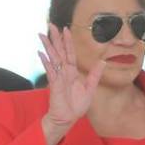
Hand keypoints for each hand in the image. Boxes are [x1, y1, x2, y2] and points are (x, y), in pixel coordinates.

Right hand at [38, 25, 104, 144]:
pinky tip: (41, 53)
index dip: (68, 41)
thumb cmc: (76, 106)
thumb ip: (95, 74)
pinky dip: (46, 62)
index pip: (70, 53)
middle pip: (59, 52)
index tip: (66, 29)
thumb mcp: (90, 89)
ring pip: (53, 58)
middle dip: (55, 38)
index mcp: (72, 72)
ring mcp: (58, 77)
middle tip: (51, 25)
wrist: (68, 119)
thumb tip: (103, 61)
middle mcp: (64, 72)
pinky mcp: (54, 84)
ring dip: (48, 46)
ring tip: (42, 34)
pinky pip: (50, 71)